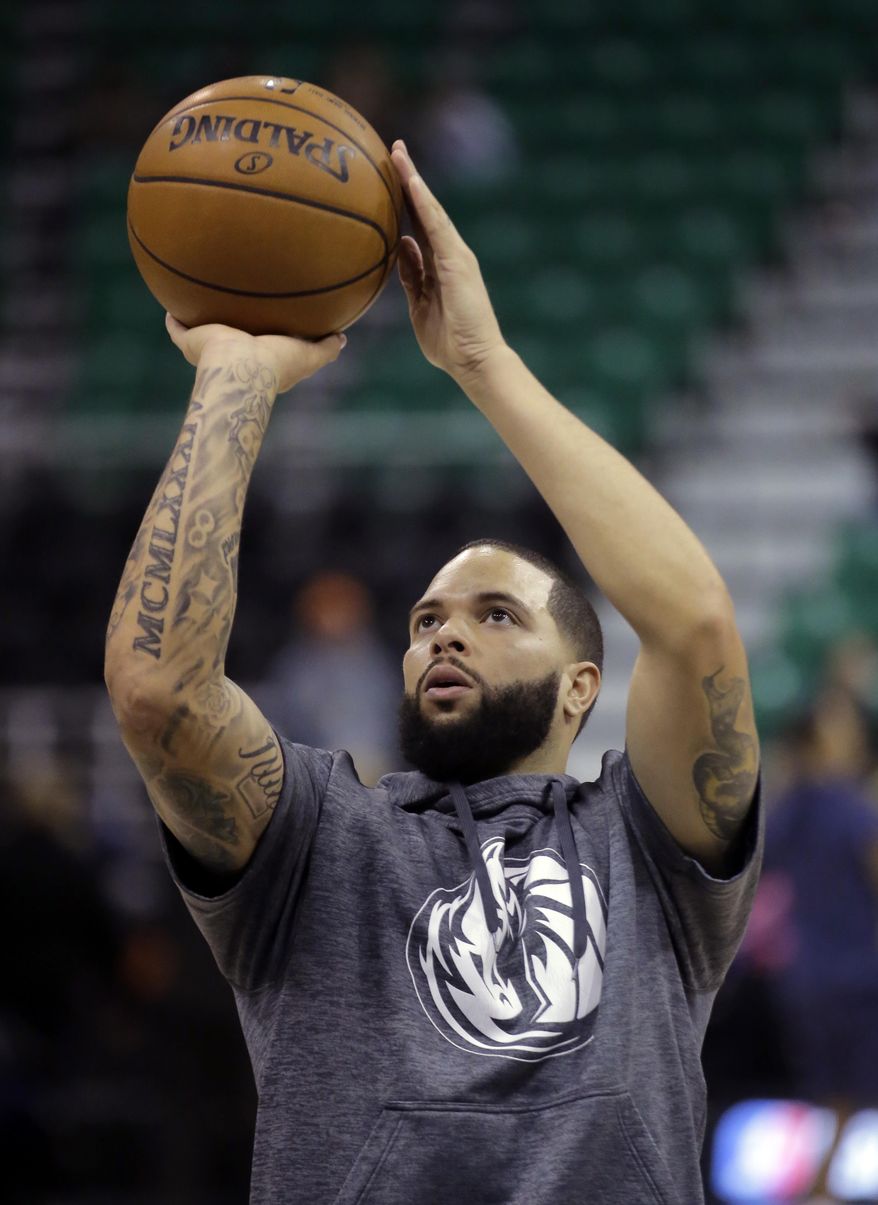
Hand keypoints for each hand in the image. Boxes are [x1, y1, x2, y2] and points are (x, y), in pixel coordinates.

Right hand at [164, 315, 345, 393]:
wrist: (242, 366)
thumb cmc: (276, 363)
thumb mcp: (309, 356)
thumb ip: (326, 349)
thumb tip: (342, 338)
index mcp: (257, 363)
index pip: (259, 350)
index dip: (263, 337)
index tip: (268, 322)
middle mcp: (232, 358)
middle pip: (229, 341)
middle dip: (230, 328)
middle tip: (234, 308)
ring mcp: (209, 352)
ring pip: (201, 336)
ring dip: (200, 324)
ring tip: (200, 302)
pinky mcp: (190, 343)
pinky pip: (177, 329)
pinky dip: (173, 319)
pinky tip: (171, 306)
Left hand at [390, 141, 506, 385]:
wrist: (474, 360)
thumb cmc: (449, 343)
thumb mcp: (420, 305)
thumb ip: (412, 276)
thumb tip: (401, 248)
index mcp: (439, 266)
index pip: (418, 226)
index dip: (404, 201)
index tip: (388, 177)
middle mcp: (449, 255)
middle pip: (425, 210)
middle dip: (409, 179)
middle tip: (393, 149)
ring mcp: (455, 256)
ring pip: (431, 210)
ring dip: (414, 180)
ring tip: (398, 152)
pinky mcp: (458, 262)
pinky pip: (437, 227)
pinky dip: (424, 203)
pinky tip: (411, 182)